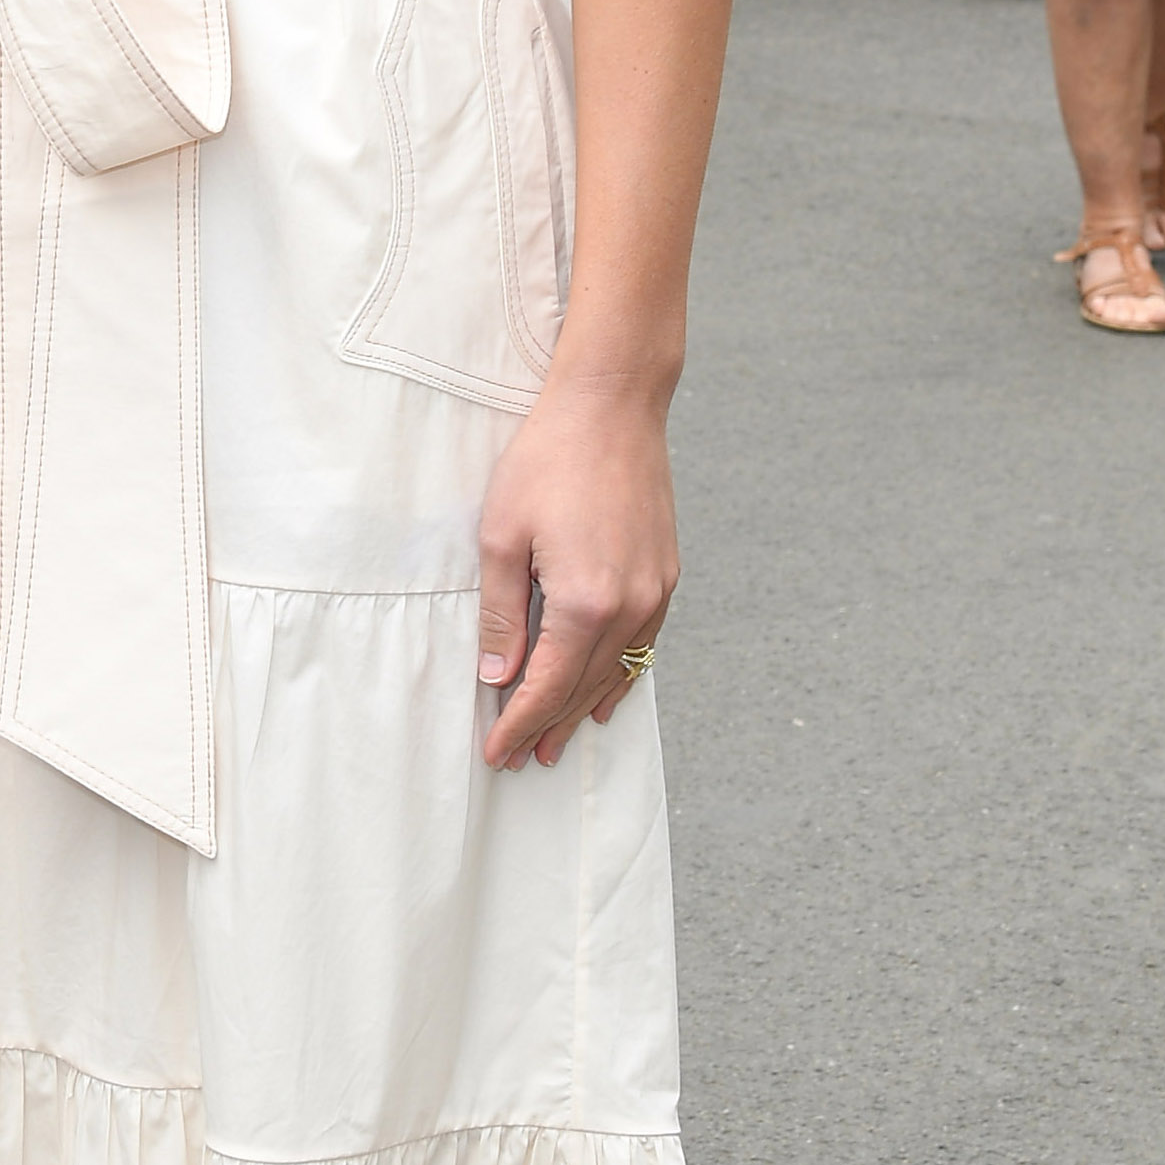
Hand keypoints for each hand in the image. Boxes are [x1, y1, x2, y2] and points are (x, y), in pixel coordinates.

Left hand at [474, 372, 676, 768]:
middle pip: (584, 687)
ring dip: (585, 707)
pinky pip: (643, 645)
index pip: (548, 685)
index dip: (519, 722)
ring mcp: (655, 593)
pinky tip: (604, 691)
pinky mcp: (666, 575)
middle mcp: (629, 607)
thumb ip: (502, 613)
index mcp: (584, 602)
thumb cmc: (547, 461)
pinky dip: (620, 675)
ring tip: (559, 738)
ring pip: (618, 672)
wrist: (611, 407)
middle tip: (523, 757)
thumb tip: (498, 676)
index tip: (498, 753)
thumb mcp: (502, 534)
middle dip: (550, 724)